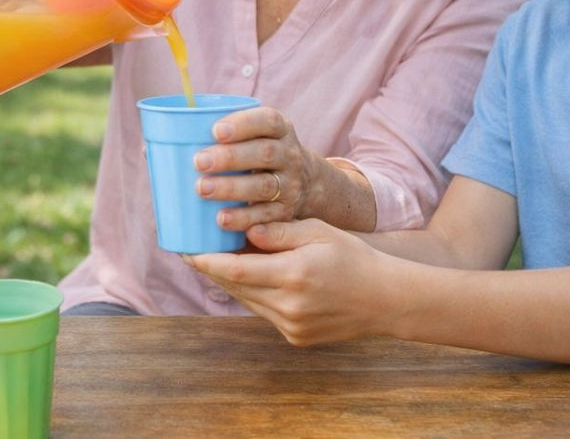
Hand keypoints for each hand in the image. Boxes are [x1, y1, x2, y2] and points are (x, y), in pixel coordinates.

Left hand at [188, 219, 398, 345]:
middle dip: (212, 270)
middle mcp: (288, 305)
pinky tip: (250, 278)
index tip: (185, 250)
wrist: (385, 299)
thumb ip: (279, 232)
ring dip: (231, 282)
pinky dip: (254, 294)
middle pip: (235, 287)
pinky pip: (263, 312)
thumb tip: (244, 232)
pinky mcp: (295, 337)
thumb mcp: (318, 232)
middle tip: (192, 251)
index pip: (235, 270)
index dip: (206, 261)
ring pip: (247, 301)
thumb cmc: (353, 257)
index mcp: (293, 275)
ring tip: (216, 261)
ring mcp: (291, 326)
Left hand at [193, 106, 327, 230]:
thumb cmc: (258, 153)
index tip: (215, 131)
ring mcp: (290, 184)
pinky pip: (265, 216)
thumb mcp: (254, 135)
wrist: (305, 183)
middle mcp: (289, 155)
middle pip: (263, 153)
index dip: (242, 124)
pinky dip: (243, 218)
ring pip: (263, 186)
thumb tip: (157, 142)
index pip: (267, 121)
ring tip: (202, 189)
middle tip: (199, 162)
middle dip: (230, 157)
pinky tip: (221, 219)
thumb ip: (220, 134)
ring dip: (231, 188)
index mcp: (280, 128)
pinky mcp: (285, 212)